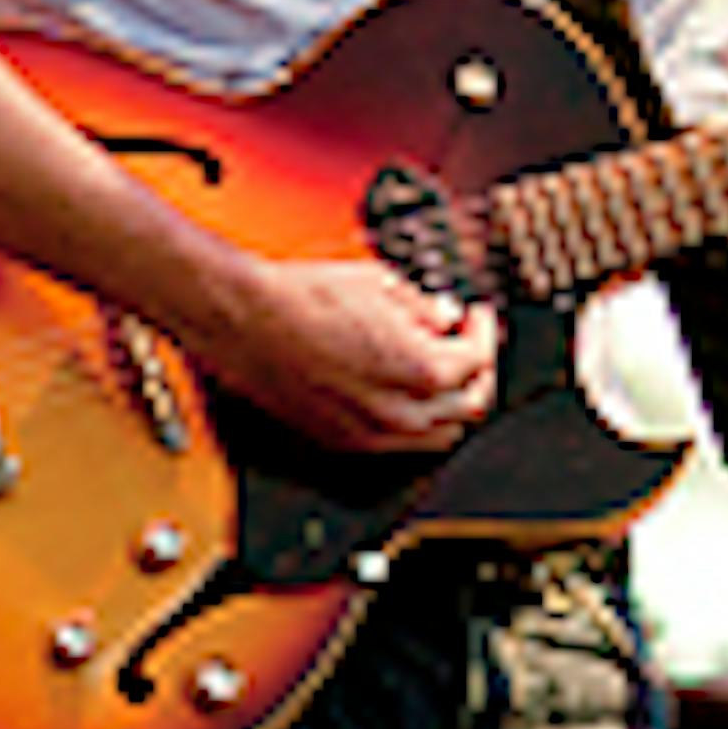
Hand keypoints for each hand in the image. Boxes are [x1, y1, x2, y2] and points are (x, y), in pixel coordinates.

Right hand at [202, 257, 500, 453]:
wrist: (244, 320)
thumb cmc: (300, 298)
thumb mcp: (378, 284)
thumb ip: (423, 307)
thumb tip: (443, 316)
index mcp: (418, 369)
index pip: (478, 361)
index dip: (483, 333)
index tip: (475, 318)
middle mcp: (399, 412)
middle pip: (469, 405)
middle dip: (476, 371)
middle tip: (468, 343)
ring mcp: (371, 434)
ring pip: (439, 435)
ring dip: (449, 402)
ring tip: (440, 368)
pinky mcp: (344, 441)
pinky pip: (400, 444)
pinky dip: (415, 421)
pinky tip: (403, 389)